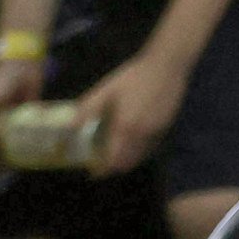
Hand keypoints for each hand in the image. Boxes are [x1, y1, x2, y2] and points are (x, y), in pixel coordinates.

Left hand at [73, 53, 185, 177]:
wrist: (166, 66)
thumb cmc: (134, 76)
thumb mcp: (106, 89)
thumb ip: (88, 109)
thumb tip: (71, 128)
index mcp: (125, 127)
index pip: (113, 160)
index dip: (103, 170)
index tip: (94, 172)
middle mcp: (142, 135)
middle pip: (127, 164)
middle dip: (114, 168)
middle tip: (103, 164)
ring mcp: (156, 133)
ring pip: (140, 158)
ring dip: (127, 161)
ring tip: (116, 154)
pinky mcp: (166, 127)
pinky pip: (150, 149)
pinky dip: (139, 152)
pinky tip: (132, 142)